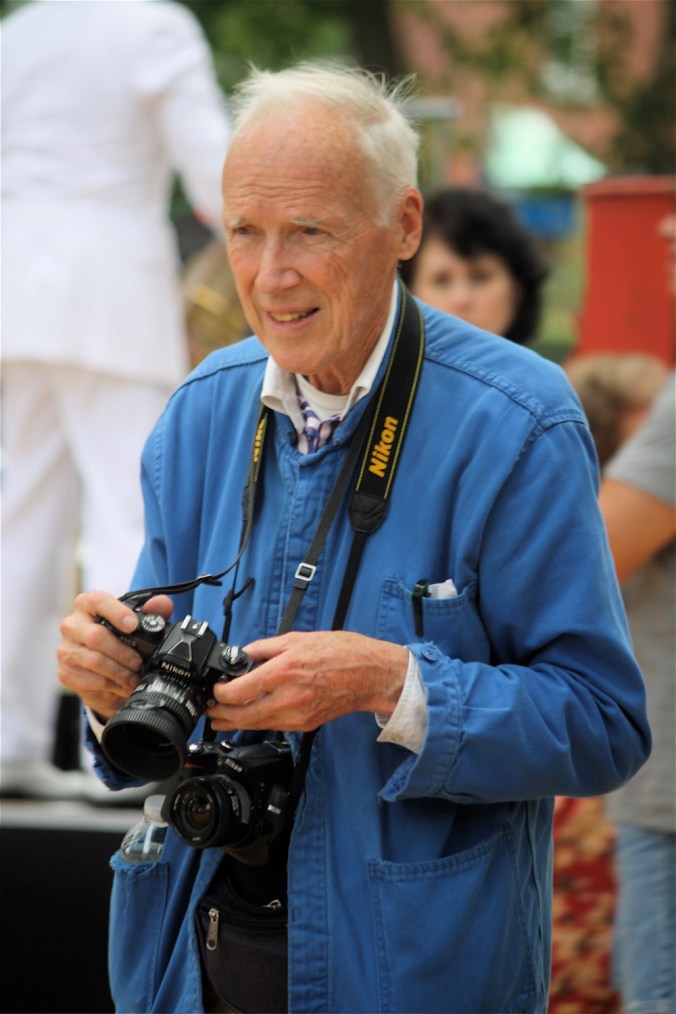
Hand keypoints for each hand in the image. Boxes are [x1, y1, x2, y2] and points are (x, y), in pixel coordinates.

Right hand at [57, 590, 172, 719]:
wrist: (102, 670)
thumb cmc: (119, 640)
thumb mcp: (138, 625)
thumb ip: (152, 612)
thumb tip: (163, 603)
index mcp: (87, 605)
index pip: (97, 601)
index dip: (116, 612)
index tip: (133, 626)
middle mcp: (72, 625)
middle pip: (96, 636)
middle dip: (123, 652)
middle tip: (138, 662)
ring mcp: (66, 649)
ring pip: (94, 660)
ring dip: (119, 672)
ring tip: (133, 678)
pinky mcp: (66, 672)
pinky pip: (90, 680)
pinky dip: (111, 686)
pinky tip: (122, 686)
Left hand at [206, 630, 408, 731]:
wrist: (369, 674)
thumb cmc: (339, 653)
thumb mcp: (295, 639)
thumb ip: (263, 649)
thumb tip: (241, 655)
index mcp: (283, 672)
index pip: (238, 692)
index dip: (219, 693)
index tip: (216, 688)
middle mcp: (288, 698)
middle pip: (242, 716)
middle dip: (220, 713)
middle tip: (210, 708)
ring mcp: (297, 716)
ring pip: (256, 725)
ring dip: (235, 723)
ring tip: (221, 718)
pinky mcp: (304, 724)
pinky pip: (273, 726)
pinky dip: (257, 723)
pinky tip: (249, 717)